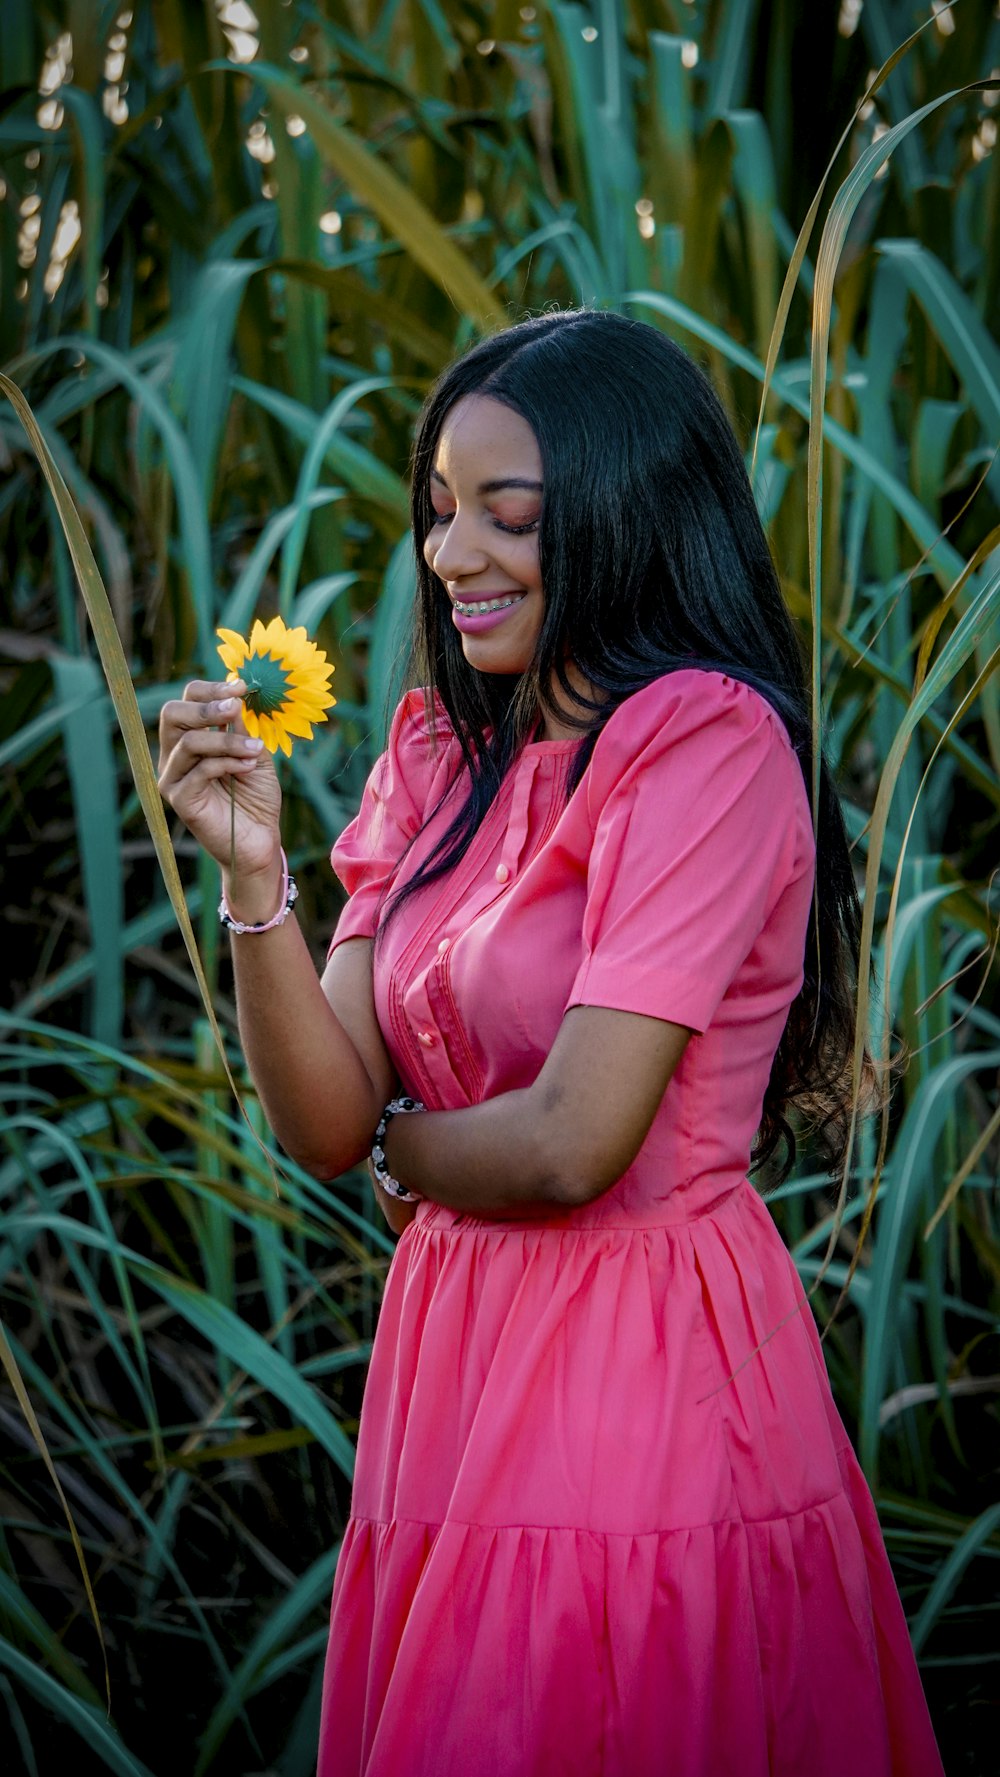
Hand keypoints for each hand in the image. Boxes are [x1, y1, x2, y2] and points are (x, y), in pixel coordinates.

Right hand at [158, 680, 281, 888]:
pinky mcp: (180, 800)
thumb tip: (236, 694)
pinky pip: (198, 771)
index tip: (241, 687)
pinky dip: (227, 763)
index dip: (210, 689)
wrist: (259, 841)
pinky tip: (248, 766)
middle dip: (207, 707)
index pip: (186, 701)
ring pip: (189, 742)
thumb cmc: (256, 797)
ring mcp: (173, 778)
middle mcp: (174, 756)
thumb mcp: (254, 752)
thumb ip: (241, 727)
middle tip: (236, 708)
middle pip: (172, 714)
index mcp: (189, 739)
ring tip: (255, 751)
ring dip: (227, 740)